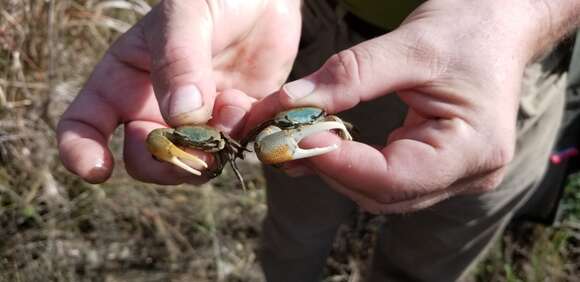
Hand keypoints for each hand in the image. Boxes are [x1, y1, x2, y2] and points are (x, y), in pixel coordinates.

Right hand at [57, 0, 300, 183]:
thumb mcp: (186, 15)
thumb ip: (179, 61)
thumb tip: (180, 117)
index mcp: (125, 79)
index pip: (85, 123)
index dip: (81, 152)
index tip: (98, 170)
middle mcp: (156, 107)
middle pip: (143, 159)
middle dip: (162, 163)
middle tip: (188, 149)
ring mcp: (197, 121)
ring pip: (190, 165)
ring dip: (208, 155)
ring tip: (229, 114)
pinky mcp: (235, 125)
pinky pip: (234, 151)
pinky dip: (243, 139)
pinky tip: (251, 106)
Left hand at [243, 0, 555, 212]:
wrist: (500, 25)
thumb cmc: (468, 28)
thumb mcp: (411, 45)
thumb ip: (350, 77)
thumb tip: (287, 105)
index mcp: (474, 149)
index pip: (393, 177)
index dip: (337, 162)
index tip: (291, 137)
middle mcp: (468, 174)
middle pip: (382, 193)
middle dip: (329, 168)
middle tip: (283, 139)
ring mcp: (454, 176)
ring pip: (379, 192)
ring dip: (334, 169)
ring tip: (295, 140)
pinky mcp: (437, 167)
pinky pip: (386, 178)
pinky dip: (350, 164)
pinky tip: (324, 141)